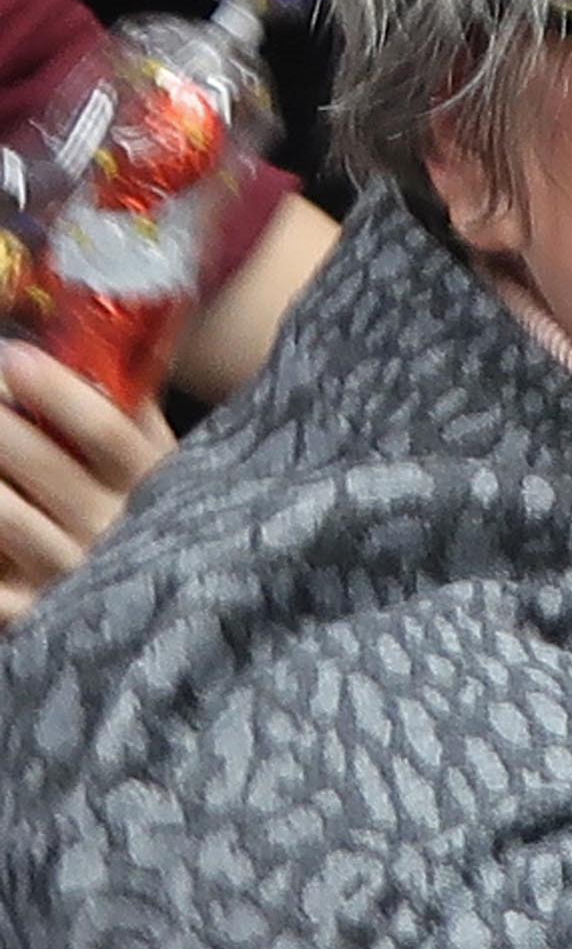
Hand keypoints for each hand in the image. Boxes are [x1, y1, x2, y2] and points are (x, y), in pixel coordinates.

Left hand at [0, 343, 169, 623]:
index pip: (108, 432)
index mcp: (151, 484)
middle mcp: (114, 528)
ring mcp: (73, 573)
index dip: (59, 394)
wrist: (178, 606)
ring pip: (7, 519)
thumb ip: (136, 414)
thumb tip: (119, 337)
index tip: (15, 356)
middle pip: (45, 469)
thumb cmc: (157, 517)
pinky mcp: (37, 612)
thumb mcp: (163, 465)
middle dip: (0, 429)